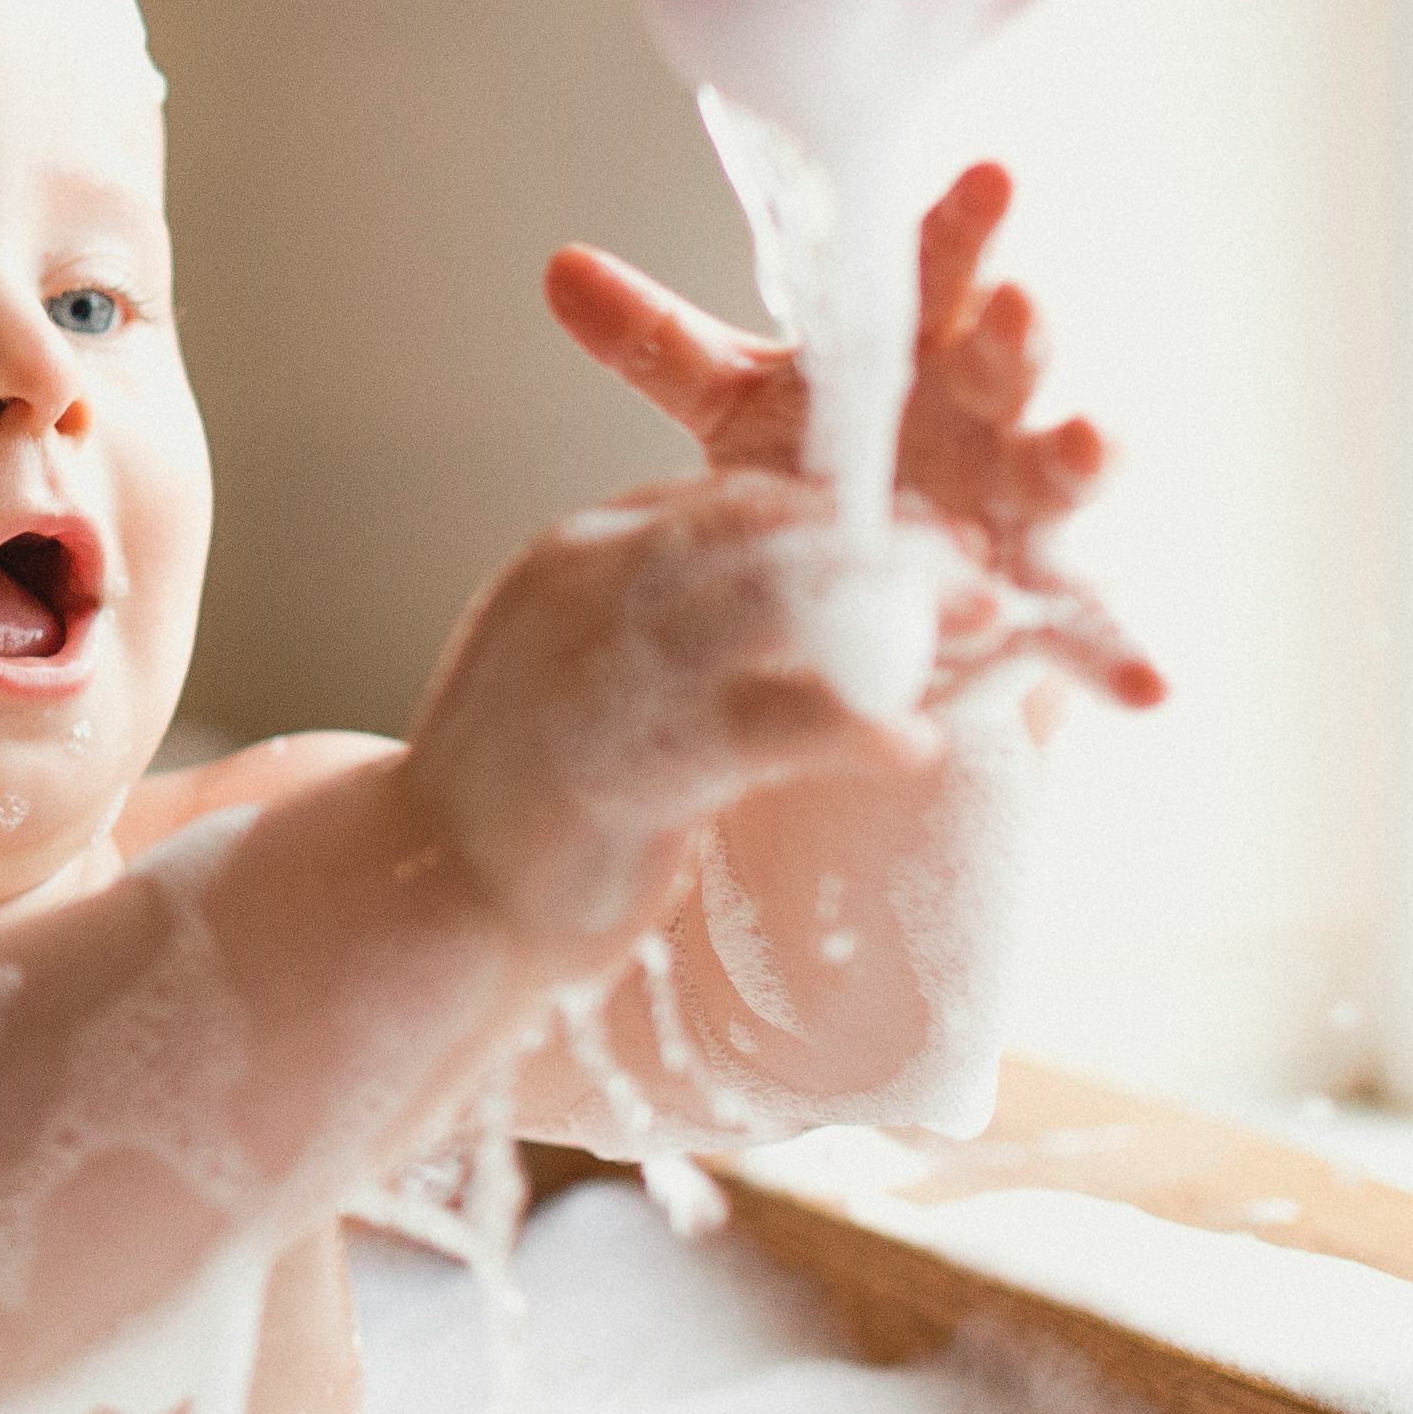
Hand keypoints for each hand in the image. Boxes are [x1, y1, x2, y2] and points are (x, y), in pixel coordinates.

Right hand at [400, 474, 938, 955]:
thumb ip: (658, 632)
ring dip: (904, 611)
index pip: (725, 502)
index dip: (842, 512)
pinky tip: (921, 744)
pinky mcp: (624, 766)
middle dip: (892, 542)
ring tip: (1000, 623)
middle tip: (989, 562)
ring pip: (780, 605)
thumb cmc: (513, 811)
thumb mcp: (578, 682)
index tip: (931, 528)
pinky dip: (854, 729)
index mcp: (571, 560)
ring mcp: (597, 672)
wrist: (412, 911)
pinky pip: (767, 729)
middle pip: (768, 530)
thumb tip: (779, 610)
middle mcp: (582, 593)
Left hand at [544, 165, 1165, 714]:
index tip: (984, 176)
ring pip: (1068, 467)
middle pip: (1011, 356)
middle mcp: (987, 411)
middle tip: (1018, 301)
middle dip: (1021, 328)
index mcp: (920, 347)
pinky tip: (1149, 688)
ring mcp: (1024, 505)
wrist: (857, 595)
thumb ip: (658, 345)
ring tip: (1095, 442)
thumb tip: (557, 266)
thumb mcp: (734, 408)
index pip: (940, 272)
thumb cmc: (820, 466)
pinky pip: (1092, 629)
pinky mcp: (1042, 597)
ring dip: (1087, 453)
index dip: (964, 228)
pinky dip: (1122, 655)